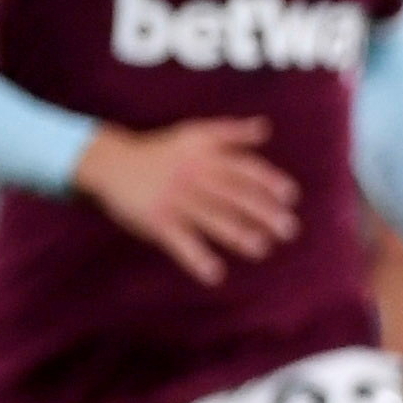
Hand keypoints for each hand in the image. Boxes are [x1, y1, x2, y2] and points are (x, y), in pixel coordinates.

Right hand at [73, 118, 299, 285]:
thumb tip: (266, 127)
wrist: (112, 163)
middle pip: (232, 194)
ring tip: (261, 249)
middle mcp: (192, 175)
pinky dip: (196, 259)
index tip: (291, 196)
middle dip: (262, 212)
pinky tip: (215, 275)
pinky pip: (180, 242)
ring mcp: (175, 199)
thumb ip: (230, 132)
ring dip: (237, 234)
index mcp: (204, 155)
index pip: (242, 167)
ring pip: (210, 218)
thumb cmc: (161, 151)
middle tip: (289, 230)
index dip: (268, 181)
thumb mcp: (194, 134)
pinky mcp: (157, 221)